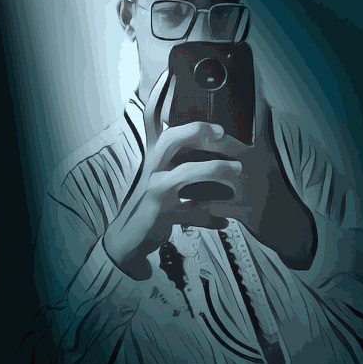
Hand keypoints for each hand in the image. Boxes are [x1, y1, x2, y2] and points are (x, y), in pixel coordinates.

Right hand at [103, 120, 241, 278]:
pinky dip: (210, 218)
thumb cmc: (147, 205)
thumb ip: (180, 170)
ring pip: (183, 173)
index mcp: (154, 161)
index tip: (216, 128)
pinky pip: (191, 213)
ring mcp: (154, 192)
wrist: (126, 238)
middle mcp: (151, 171)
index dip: (189, 125)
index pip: (164, 132)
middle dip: (197, 132)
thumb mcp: (159, 182)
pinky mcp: (159, 214)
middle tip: (222, 135)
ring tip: (236, 172)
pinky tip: (223, 222)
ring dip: (212, 170)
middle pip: (169, 141)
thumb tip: (214, 162)